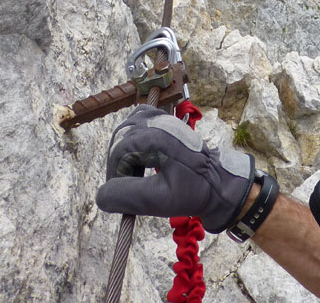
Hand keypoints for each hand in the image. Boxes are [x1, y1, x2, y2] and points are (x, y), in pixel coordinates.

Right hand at [95, 105, 253, 232]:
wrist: (217, 180)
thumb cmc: (192, 191)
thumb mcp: (159, 200)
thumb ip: (128, 196)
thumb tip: (102, 195)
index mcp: (157, 137)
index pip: (119, 151)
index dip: (115, 175)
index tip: (122, 194)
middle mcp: (158, 122)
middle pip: (120, 137)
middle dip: (118, 163)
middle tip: (127, 185)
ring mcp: (162, 118)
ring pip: (127, 126)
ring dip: (123, 150)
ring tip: (132, 173)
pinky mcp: (164, 120)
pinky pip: (138, 119)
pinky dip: (131, 135)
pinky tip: (138, 155)